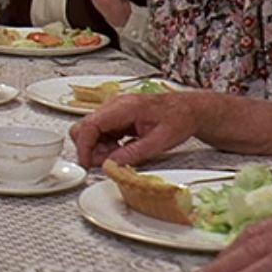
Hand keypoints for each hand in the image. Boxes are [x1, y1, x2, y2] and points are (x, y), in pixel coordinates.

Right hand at [69, 92, 197, 167]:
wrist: (188, 109)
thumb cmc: (178, 119)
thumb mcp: (158, 141)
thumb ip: (133, 153)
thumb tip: (111, 165)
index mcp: (124, 108)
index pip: (90, 125)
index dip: (84, 147)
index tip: (87, 164)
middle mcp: (115, 106)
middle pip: (84, 127)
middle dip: (90, 149)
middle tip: (107, 162)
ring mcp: (114, 111)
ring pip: (90, 132)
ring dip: (99, 148)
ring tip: (120, 156)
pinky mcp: (117, 118)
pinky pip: (101, 133)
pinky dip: (106, 145)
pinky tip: (121, 150)